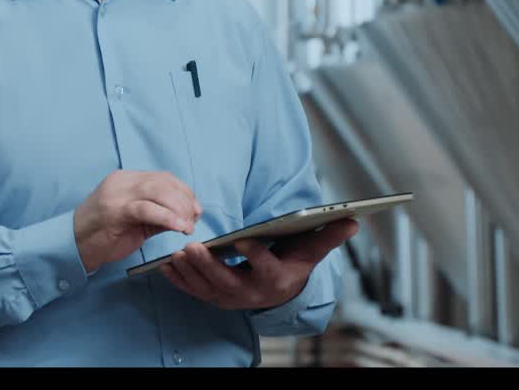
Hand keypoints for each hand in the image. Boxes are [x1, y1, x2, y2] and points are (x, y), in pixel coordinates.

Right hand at [73, 170, 201, 273]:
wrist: (72, 246)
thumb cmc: (103, 236)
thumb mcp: (135, 221)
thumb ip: (158, 214)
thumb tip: (186, 216)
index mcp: (127, 179)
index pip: (164, 178)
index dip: (184, 192)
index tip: (196, 210)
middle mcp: (123, 182)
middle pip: (164, 182)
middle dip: (185, 201)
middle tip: (194, 219)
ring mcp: (118, 194)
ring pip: (159, 191)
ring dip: (179, 209)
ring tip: (187, 226)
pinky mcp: (115, 210)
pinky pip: (147, 209)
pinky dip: (167, 217)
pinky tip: (178, 228)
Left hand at [160, 219, 358, 310]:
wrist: (280, 290)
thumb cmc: (294, 262)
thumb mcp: (312, 250)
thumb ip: (328, 236)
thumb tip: (353, 219)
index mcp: (275, 279)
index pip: (265, 267)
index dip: (255, 255)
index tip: (243, 240)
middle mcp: (251, 294)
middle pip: (227, 281)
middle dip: (209, 266)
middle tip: (192, 246)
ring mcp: (231, 298)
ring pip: (206, 288)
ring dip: (189, 272)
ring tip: (176, 253)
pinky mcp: (215, 298)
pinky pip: (194, 291)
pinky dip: (179, 280)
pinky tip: (166, 266)